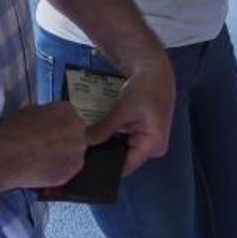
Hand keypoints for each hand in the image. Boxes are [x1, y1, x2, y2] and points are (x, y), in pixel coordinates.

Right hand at [0, 102, 89, 189]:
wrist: (4, 155)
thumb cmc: (10, 131)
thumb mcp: (30, 112)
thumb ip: (47, 116)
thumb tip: (48, 124)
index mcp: (66, 109)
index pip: (70, 116)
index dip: (58, 126)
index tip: (49, 133)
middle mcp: (77, 127)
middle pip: (77, 134)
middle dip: (65, 140)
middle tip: (47, 149)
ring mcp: (77, 149)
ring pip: (75, 153)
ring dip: (63, 157)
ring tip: (42, 162)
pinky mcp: (72, 169)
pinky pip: (68, 170)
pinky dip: (58, 172)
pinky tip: (42, 172)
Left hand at [86, 57, 175, 175]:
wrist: (155, 71)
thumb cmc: (145, 89)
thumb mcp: (123, 109)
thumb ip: (104, 128)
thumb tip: (82, 143)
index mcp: (154, 146)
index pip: (125, 166)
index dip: (104, 165)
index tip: (83, 163)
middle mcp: (152, 148)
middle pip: (123, 158)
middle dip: (104, 152)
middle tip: (81, 151)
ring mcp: (147, 141)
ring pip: (121, 149)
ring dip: (108, 144)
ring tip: (88, 140)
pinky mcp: (141, 134)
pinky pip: (124, 141)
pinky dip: (113, 136)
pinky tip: (98, 132)